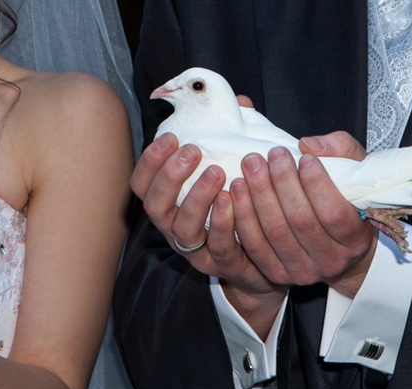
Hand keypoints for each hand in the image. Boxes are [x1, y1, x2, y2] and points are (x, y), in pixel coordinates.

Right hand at [131, 95, 288, 336]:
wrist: (269, 253)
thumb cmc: (246, 203)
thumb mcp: (236, 167)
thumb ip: (236, 136)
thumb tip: (240, 102)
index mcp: (170, 202)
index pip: (142, 184)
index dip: (150, 161)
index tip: (170, 137)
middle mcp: (175, 226)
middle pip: (154, 206)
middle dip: (169, 176)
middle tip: (193, 152)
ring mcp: (196, 249)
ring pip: (182, 229)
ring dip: (195, 198)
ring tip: (216, 172)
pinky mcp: (222, 264)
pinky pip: (217, 246)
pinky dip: (222, 222)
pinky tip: (231, 199)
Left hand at [231, 131, 376, 297]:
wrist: (332, 249)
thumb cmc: (344, 204)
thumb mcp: (356, 176)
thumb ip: (342, 153)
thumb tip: (310, 145)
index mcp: (355, 240)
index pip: (334, 213)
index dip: (317, 184)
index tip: (304, 158)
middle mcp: (330, 261)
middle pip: (300, 221)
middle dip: (282, 183)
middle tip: (272, 155)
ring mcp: (301, 271)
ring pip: (274, 232)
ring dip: (258, 196)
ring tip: (251, 165)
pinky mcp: (276, 273)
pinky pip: (254, 245)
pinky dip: (242, 217)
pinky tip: (236, 191)